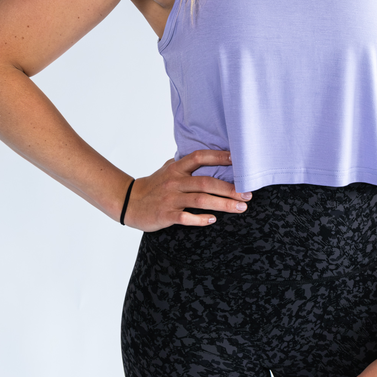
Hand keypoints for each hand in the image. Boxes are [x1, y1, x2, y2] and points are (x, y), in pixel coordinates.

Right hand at [122, 149, 250, 231]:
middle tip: (247, 194)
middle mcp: (175, 181)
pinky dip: (200, 219)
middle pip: (206, 182)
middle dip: (229, 189)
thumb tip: (207, 156)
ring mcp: (170, 198)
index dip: (218, 156)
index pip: (199, 157)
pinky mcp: (165, 215)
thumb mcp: (167, 169)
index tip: (237, 159)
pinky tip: (213, 220)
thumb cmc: (153, 186)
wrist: (129, 202)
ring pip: (200, 200)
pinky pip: (185, 217)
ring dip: (222, 204)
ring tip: (240, 208)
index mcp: (176, 168)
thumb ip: (185, 163)